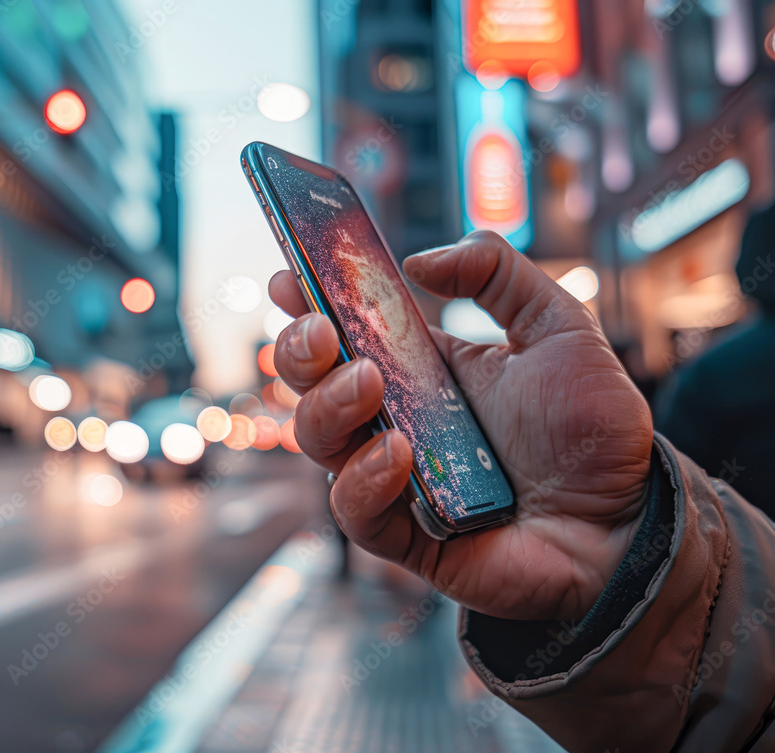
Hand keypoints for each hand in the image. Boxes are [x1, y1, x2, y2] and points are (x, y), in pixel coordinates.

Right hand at [271, 230, 652, 620]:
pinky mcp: (405, 536)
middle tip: (322, 331)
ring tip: (369, 383)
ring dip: (328, 405)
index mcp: (422, 370)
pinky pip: (353, 510)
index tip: (291, 275)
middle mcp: (396, 419)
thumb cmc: (592, 429)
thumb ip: (498, 273)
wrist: (627, 520)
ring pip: (317, 441)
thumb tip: (418, 261)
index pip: (347, 331)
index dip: (309, 302)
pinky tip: (397, 451)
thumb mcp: (558, 327)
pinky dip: (363, 477)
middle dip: (298, 351)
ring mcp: (394, 478)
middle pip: (311, 384)